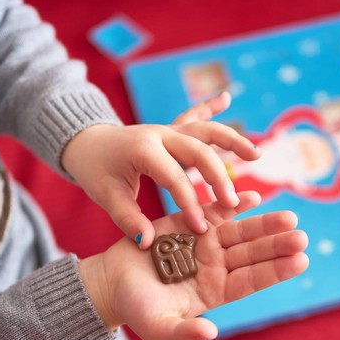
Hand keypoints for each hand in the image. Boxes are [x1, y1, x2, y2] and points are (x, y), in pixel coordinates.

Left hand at [62, 92, 259, 247]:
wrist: (85, 142)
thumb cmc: (95, 169)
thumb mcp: (106, 195)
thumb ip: (127, 219)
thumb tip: (147, 243)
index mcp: (144, 150)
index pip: (175, 179)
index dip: (190, 205)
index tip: (202, 229)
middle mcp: (160, 135)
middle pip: (198, 152)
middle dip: (219, 177)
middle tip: (233, 202)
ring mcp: (167, 129)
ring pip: (204, 130)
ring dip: (230, 140)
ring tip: (255, 154)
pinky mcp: (170, 129)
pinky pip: (194, 116)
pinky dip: (210, 106)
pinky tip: (226, 96)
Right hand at [79, 191, 307, 339]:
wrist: (111, 282)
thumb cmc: (136, 308)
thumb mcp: (158, 326)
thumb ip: (183, 333)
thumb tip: (210, 332)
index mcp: (215, 292)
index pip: (251, 280)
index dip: (275, 270)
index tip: (300, 260)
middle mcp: (215, 266)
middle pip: (252, 254)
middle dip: (276, 244)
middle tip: (300, 236)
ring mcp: (204, 243)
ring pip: (240, 232)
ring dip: (263, 223)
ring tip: (288, 217)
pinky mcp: (188, 222)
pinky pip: (216, 211)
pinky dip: (234, 204)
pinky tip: (253, 197)